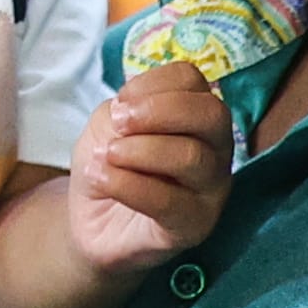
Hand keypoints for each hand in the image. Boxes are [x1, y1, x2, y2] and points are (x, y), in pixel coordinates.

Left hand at [68, 60, 231, 273]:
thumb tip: (135, 113)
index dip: (151, 84)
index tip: (119, 105)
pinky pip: (169, 201)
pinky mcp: (195, 226)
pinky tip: (102, 178)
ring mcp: (211, 190)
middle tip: (119, 124)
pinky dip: (128, 184)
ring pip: (192, 157)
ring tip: (107, 156)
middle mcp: (215, 150)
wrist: (92, 221)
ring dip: (139, 151)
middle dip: (158, 112)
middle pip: (211, 114)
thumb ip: (126, 110)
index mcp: (196, 116)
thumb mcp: (108, 124)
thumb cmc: (109, 164)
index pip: (192, 81)